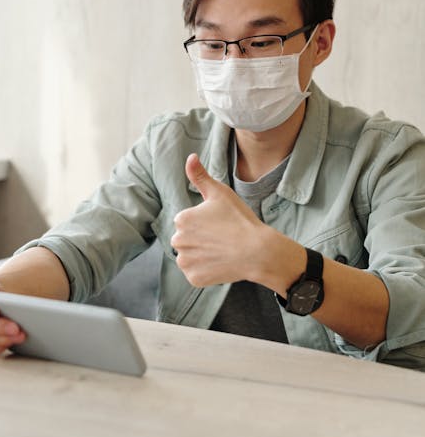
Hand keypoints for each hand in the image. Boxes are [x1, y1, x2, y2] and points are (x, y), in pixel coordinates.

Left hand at [171, 153, 273, 287]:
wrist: (258, 251)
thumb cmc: (240, 219)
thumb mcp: (220, 193)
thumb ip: (200, 175)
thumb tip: (190, 157)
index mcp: (181, 219)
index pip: (188, 221)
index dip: (205, 223)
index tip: (220, 224)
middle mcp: (178, 241)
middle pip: (186, 239)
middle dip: (199, 239)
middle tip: (222, 238)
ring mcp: (185, 262)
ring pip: (189, 256)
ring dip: (201, 255)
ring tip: (222, 250)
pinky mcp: (194, 279)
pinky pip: (196, 273)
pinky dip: (206, 270)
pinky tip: (220, 263)